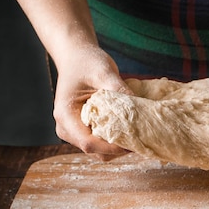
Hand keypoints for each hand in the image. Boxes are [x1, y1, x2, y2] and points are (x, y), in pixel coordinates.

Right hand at [52, 46, 133, 160]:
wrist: (76, 57)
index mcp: (65, 116)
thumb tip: (140, 108)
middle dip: (119, 148)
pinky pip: (102, 144)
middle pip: (95, 151)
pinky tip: (130, 129)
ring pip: (100, 151)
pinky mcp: (84, 130)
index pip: (89, 143)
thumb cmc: (87, 62)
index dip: (113, 147)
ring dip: (119, 146)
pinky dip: (116, 140)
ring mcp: (74, 132)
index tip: (135, 139)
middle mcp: (66, 128)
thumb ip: (119, 90)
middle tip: (142, 136)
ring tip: (138, 132)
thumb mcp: (104, 72)